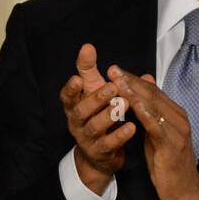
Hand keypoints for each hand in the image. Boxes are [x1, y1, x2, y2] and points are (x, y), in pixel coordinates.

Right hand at [61, 44, 134, 194]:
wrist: (101, 152)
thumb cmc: (97, 115)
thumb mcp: (92, 92)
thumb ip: (89, 71)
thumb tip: (87, 47)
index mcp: (74, 106)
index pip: (67, 97)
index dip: (71, 89)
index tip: (77, 78)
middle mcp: (76, 122)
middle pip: (81, 111)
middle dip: (96, 98)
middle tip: (112, 86)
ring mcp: (86, 138)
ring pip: (94, 127)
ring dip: (109, 115)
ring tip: (124, 104)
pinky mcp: (99, 152)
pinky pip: (108, 144)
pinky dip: (119, 136)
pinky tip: (132, 127)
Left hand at [105, 64, 198, 199]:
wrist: (184, 191)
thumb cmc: (167, 164)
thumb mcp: (155, 136)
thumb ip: (148, 118)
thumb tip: (137, 99)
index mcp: (174, 114)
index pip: (152, 91)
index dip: (133, 79)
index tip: (114, 70)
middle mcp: (178, 118)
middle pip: (152, 94)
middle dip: (131, 80)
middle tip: (112, 69)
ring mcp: (177, 131)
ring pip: (154, 106)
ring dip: (134, 92)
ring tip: (118, 81)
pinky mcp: (172, 146)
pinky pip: (157, 127)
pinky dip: (146, 114)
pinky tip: (134, 105)